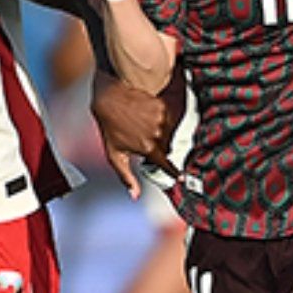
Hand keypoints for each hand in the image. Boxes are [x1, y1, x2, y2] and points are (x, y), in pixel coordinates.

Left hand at [91, 73, 177, 198]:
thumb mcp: (114, 154)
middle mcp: (160, 135)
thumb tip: (135, 196)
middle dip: (161, 147)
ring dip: (163, 132)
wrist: (110, 96)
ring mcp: (164, 119)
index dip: (175, 172)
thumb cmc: (110, 126)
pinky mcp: (166, 106)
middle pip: (170, 148)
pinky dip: (164, 118)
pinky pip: (172, 117)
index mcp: (149, 149)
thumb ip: (126, 177)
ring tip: (145, 124)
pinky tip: (150, 114)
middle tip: (147, 139)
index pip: (168, 165)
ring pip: (172, 132)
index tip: (182, 177)